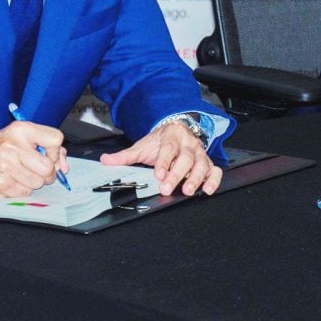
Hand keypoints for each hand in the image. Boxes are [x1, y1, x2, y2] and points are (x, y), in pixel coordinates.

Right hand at [0, 121, 67, 196]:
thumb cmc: (0, 147)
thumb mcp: (23, 137)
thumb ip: (48, 147)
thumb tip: (63, 167)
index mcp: (21, 129)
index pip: (55, 139)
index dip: (55, 151)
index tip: (47, 153)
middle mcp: (12, 146)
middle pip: (48, 167)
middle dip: (48, 172)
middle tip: (38, 170)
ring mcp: (4, 167)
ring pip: (38, 183)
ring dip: (35, 181)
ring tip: (22, 173)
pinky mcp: (0, 184)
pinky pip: (25, 193)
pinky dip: (22, 189)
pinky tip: (12, 180)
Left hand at [99, 121, 221, 196]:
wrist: (177, 130)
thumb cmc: (160, 141)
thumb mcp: (142, 146)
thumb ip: (125, 156)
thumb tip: (106, 160)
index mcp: (171, 137)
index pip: (168, 149)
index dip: (164, 162)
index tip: (158, 174)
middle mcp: (188, 144)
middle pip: (185, 158)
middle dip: (177, 174)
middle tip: (167, 187)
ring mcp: (199, 153)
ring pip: (201, 164)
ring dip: (196, 178)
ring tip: (188, 190)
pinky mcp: (207, 162)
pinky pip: (215, 170)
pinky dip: (213, 180)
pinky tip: (207, 189)